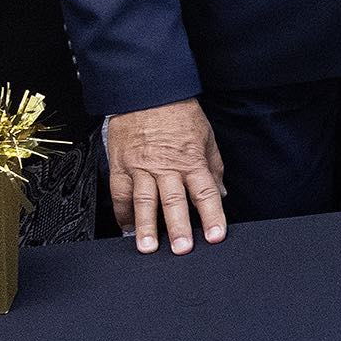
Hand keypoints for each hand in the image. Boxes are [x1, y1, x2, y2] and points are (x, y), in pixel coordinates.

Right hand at [105, 100, 225, 254]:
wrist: (147, 92)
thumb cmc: (178, 113)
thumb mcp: (206, 136)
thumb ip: (213, 167)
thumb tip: (220, 194)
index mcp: (191, 160)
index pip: (205, 193)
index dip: (212, 217)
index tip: (215, 236)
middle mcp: (166, 167)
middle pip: (174, 201)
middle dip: (178, 227)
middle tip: (181, 248)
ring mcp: (141, 167)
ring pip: (144, 201)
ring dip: (146, 226)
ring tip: (147, 247)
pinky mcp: (121, 166)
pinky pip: (120, 193)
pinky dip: (122, 212)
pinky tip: (127, 227)